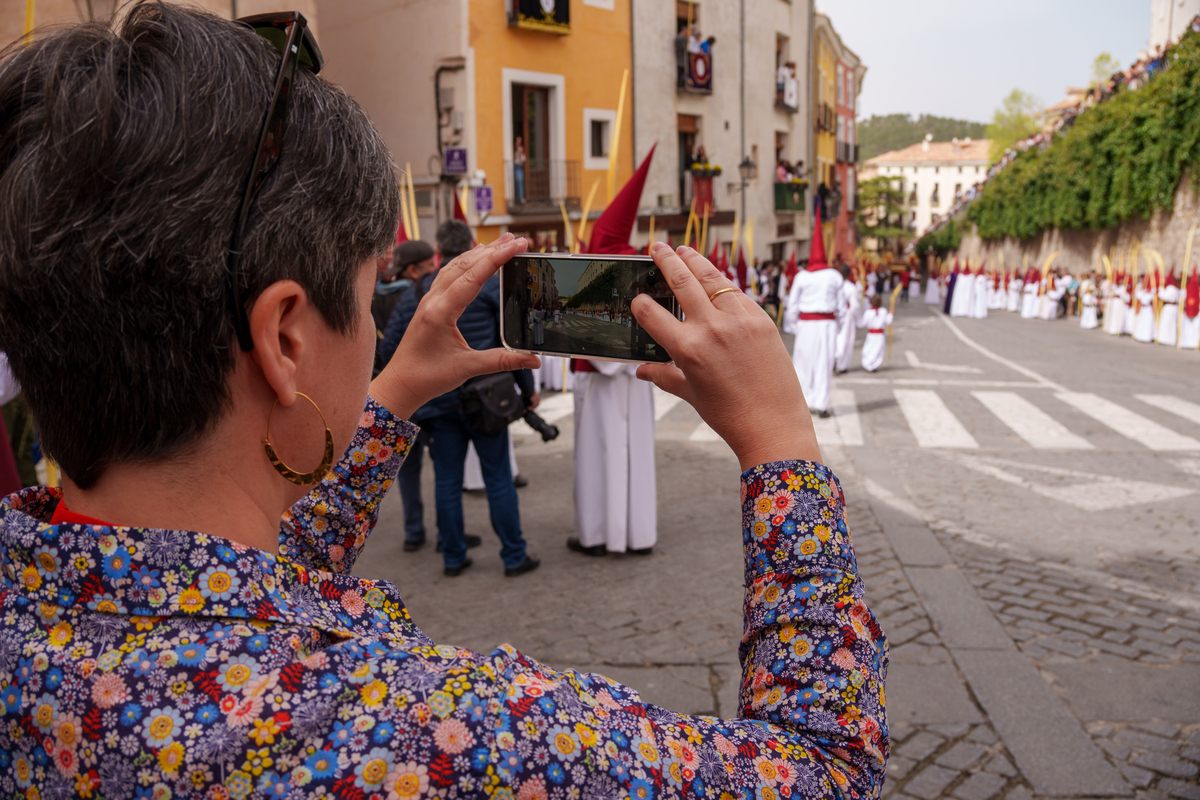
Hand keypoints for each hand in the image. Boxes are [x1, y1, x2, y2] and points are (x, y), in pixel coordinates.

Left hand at [372, 234, 540, 419]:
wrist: (400, 383)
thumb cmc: (427, 377)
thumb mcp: (467, 368)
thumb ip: (502, 361)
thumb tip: (532, 359)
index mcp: (440, 312)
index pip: (472, 277)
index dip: (496, 259)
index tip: (516, 245)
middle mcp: (433, 301)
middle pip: (465, 265)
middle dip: (493, 250)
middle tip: (518, 240)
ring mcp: (429, 300)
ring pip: (455, 266)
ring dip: (479, 253)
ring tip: (502, 243)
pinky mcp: (430, 304)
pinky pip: (448, 274)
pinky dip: (466, 262)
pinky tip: (476, 257)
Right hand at [632, 243, 820, 470]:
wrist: (773, 424)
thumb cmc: (730, 414)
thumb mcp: (690, 394)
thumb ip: (664, 375)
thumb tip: (641, 370)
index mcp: (687, 349)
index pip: (652, 314)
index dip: (640, 304)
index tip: (637, 298)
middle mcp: (712, 329)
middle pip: (682, 281)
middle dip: (666, 261)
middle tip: (658, 249)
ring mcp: (739, 321)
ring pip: (712, 279)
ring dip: (695, 262)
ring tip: (684, 251)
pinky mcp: (761, 320)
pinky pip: (737, 294)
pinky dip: (723, 284)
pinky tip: (715, 279)